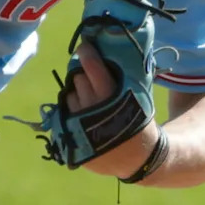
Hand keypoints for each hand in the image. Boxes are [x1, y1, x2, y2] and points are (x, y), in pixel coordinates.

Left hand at [65, 42, 160, 178]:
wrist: (138, 159)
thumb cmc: (138, 122)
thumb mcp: (138, 96)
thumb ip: (125, 74)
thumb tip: (112, 46)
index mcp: (110, 94)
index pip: (90, 63)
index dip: (87, 52)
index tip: (85, 46)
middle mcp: (91, 105)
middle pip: (78, 76)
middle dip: (84, 75)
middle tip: (94, 80)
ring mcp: (79, 121)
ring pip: (70, 92)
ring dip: (78, 92)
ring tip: (92, 100)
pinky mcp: (72, 133)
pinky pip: (66, 110)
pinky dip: (74, 107)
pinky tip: (85, 114)